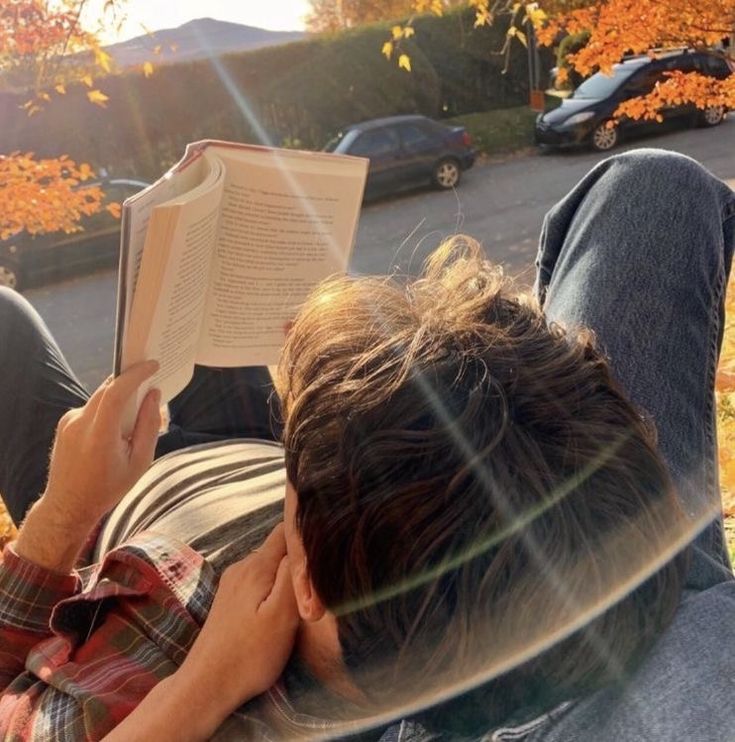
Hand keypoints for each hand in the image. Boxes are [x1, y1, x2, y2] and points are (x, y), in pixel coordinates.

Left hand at [43, 360, 160, 528]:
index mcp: (99, 434)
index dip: (136, 374)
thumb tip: (155, 395)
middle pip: (108, 390)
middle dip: (131, 383)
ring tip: (133, 417)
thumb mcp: (139, 461)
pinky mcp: (64, 424)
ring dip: (119, 400)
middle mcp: (79, 423)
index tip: (153, 365)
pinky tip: (115, 431)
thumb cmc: (108, 487)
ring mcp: (68, 422)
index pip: (117, 391)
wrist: (68, 505)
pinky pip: (91, 408)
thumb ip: (149, 426)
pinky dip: (107, 411)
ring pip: (100, 398)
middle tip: (150, 384)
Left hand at [171, 524, 298, 726]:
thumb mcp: (281, 615)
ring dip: (286, 575)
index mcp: (256, 565)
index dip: (307, 534)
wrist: (206, 686)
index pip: (286, 529)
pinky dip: (273, 586)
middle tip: (318, 581)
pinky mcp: (229, 599)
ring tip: (302, 597)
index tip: (325, 551)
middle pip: (278, 547)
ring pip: (269, 565)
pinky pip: (258, 579)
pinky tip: (279, 607)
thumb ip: (292, 575)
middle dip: (299, 558)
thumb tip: (302, 542)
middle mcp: (242, 566)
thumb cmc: (250, 654)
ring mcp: (232, 583)